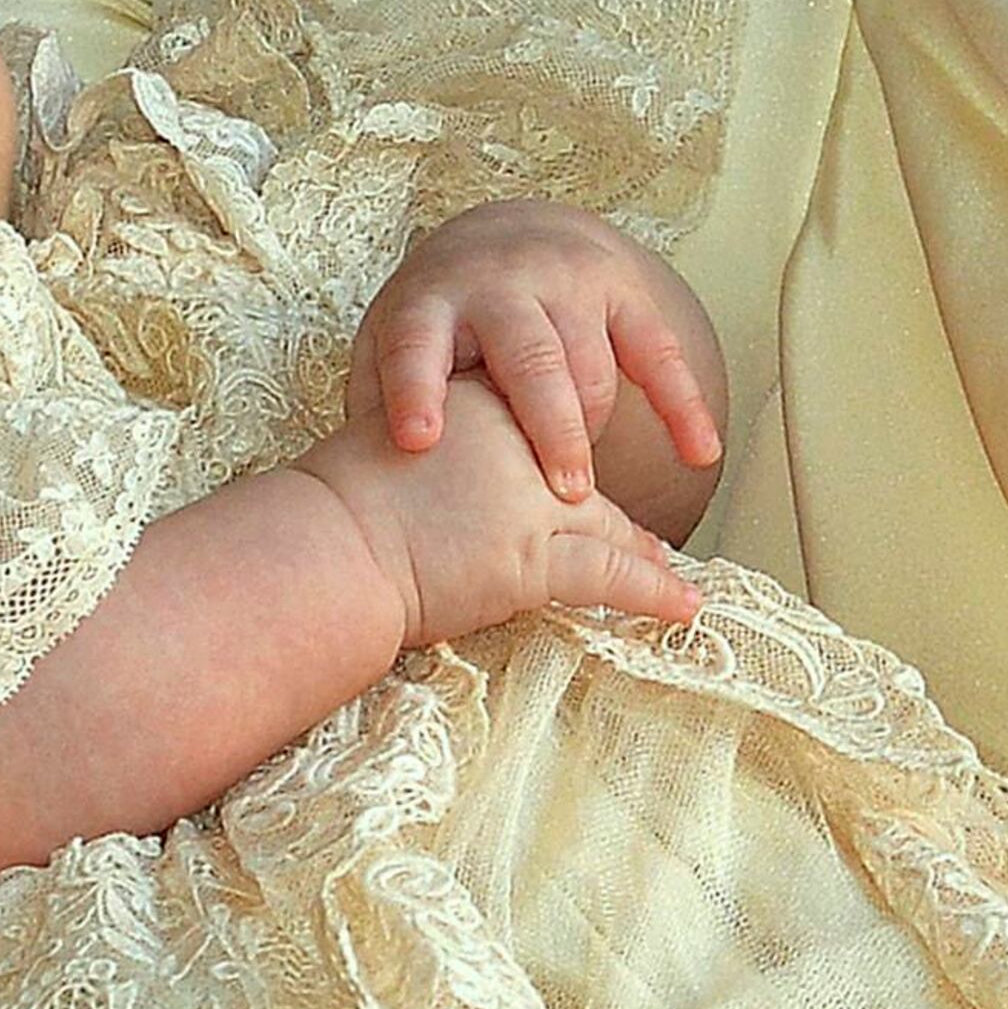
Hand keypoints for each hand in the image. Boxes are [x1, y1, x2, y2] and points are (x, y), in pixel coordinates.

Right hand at [294, 373, 702, 647]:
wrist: (324, 542)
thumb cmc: (327, 512)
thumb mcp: (380, 449)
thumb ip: (423, 453)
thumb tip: (428, 479)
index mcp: (477, 403)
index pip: (537, 425)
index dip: (566, 459)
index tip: (581, 483)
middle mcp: (514, 441)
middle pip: (582, 475)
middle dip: (613, 513)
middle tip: (647, 539)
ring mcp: (530, 499)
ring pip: (608, 525)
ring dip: (644, 557)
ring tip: (672, 577)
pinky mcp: (535, 554)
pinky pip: (610, 575)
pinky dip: (651, 593)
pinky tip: (683, 605)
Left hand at [349, 199, 725, 502]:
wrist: (508, 236)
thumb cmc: (443, 319)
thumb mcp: (392, 345)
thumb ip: (382, 403)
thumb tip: (371, 477)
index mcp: (432, 304)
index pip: (418, 346)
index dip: (415, 392)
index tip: (417, 440)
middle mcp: (501, 287)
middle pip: (531, 357)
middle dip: (550, 424)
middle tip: (564, 490)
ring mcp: (567, 285)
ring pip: (592, 363)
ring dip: (590, 428)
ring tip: (575, 489)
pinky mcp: (621, 294)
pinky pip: (659, 353)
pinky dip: (683, 405)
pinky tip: (699, 452)